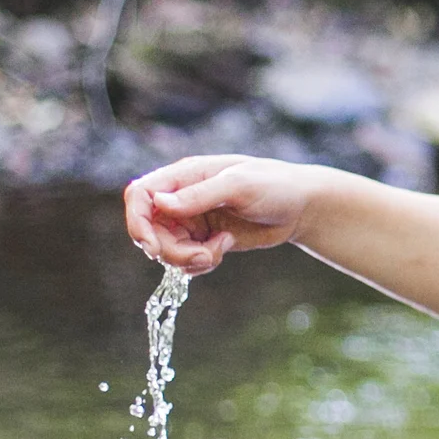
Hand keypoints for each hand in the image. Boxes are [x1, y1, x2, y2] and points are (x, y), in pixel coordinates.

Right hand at [124, 155, 328, 272]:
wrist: (301, 207)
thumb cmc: (275, 185)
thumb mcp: (239, 186)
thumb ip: (199, 195)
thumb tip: (160, 203)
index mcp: (184, 176)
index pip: (140, 195)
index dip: (136, 221)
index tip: (152, 246)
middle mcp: (182, 198)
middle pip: (150, 230)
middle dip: (171, 250)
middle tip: (203, 255)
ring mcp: (192, 221)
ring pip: (167, 249)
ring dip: (189, 258)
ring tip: (219, 250)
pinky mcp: (204, 240)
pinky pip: (186, 260)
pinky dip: (200, 262)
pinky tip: (224, 248)